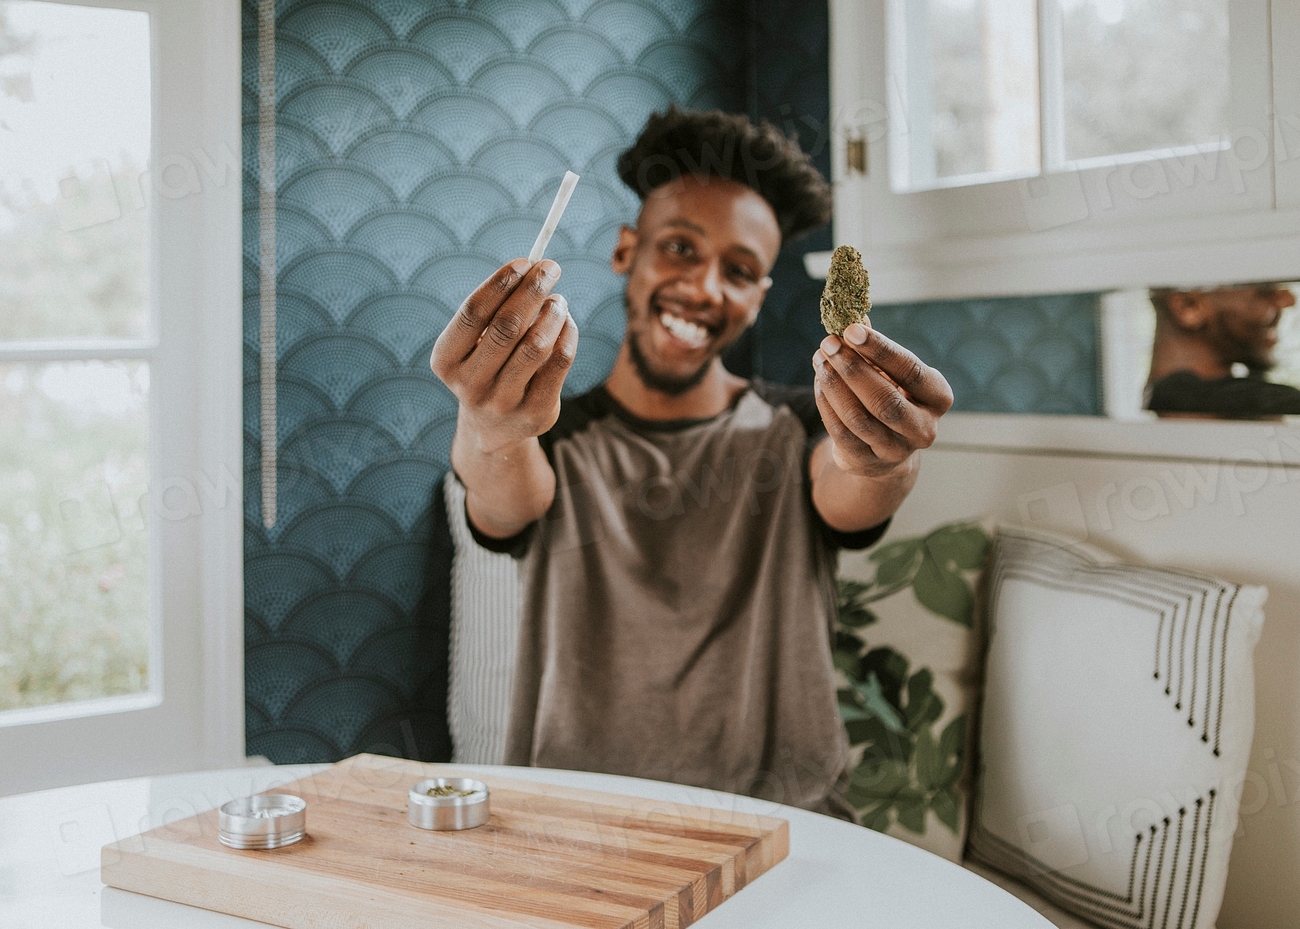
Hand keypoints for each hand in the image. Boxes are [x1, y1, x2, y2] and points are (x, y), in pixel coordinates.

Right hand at [431, 258, 578, 453]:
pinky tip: (566, 322)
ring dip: (553, 312)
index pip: (473, 312)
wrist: (493, 428)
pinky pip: (558, 363)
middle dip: (532, 290)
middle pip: (506, 326)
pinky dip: (567, 334)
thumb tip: (534, 268)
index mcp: (446, 360)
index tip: (525, 261)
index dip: (500, 282)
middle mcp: (470, 384)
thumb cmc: (486, 366)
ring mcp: (502, 403)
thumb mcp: (477, 342)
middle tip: (551, 268)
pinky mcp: (534, 414)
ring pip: (535, 345)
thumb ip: (497, 309)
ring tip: (559, 300)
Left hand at [812, 320, 952, 476]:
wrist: (885, 450)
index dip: (880, 350)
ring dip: (833, 385)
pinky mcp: (867, 462)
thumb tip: (853, 315)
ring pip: (858, 417)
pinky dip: (826, 404)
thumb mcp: (891, 372)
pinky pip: (841, 432)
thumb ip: (873, 348)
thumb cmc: (890, 396)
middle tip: (828, 343)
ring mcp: (896, 450)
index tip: (851, 329)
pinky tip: (819, 382)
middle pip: (884, 399)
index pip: (910, 371)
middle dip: (852, 368)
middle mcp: (923, 428)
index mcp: (937, 397)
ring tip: (820, 359)